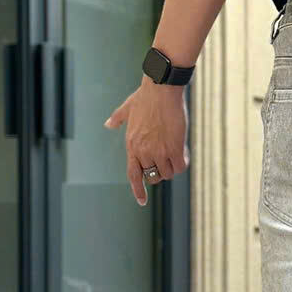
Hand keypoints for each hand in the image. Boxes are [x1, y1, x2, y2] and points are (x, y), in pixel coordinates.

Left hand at [104, 77, 189, 205]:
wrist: (161, 89)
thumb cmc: (146, 96)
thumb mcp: (127, 108)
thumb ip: (117, 119)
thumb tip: (108, 124)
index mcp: (131, 145)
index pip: (133, 175)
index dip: (138, 190)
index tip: (141, 202)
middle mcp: (143, 151)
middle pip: (153, 176)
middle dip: (160, 170)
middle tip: (167, 156)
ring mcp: (158, 151)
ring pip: (168, 173)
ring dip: (173, 165)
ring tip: (175, 149)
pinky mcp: (173, 148)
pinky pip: (180, 167)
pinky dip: (182, 162)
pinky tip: (183, 150)